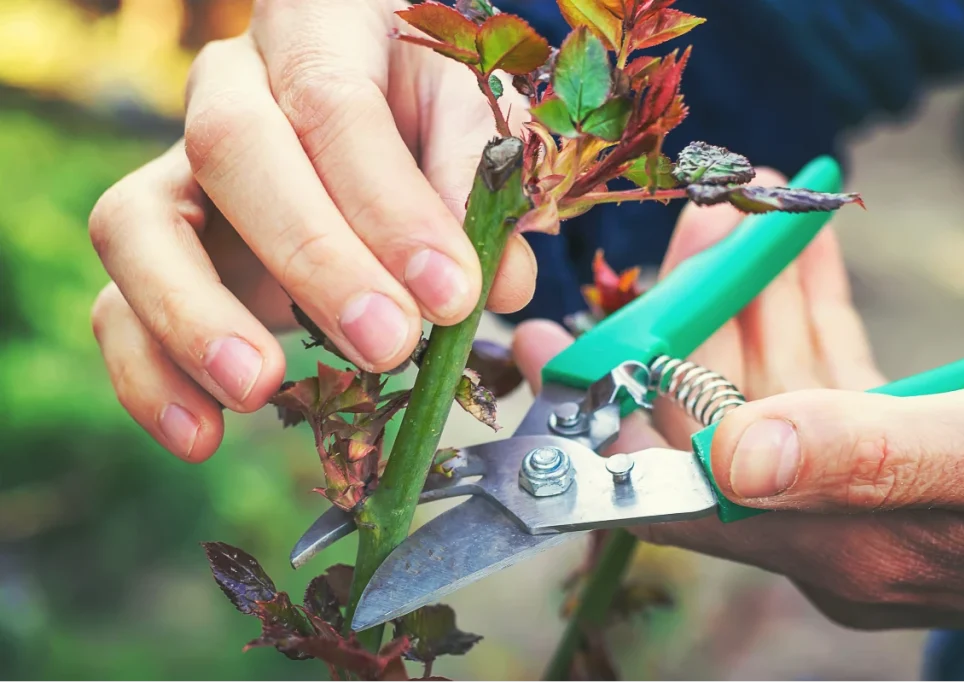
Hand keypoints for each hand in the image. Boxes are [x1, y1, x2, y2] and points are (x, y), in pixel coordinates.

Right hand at [89, 0, 535, 461]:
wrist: (369, 104)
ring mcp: (178, 167)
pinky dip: (151, 375)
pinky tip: (203, 434)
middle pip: (232, 151)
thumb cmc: (423, 108)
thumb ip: (483, 188)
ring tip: (259, 388)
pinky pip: (116, 302)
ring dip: (194, 316)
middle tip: (387, 344)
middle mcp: (232, 86)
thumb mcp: (472, 122)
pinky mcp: (156, 245)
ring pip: (136, 225)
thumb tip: (497, 283)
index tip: (450, 293)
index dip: (390, 206)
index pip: (336, 105)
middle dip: (311, 258)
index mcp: (317, 28)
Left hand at [513, 168, 963, 629]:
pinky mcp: (908, 457)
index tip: (541, 356)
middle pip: (725, 418)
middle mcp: (839, 530)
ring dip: (760, 296)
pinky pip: (834, 381)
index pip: (677, 491)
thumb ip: (870, 460)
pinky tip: (803, 254)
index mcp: (842, 544)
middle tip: (695, 221)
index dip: (600, 424)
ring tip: (755, 211)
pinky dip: (815, 313)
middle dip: (701, 312)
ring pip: (779, 387)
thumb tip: (737, 464)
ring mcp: (872, 493)